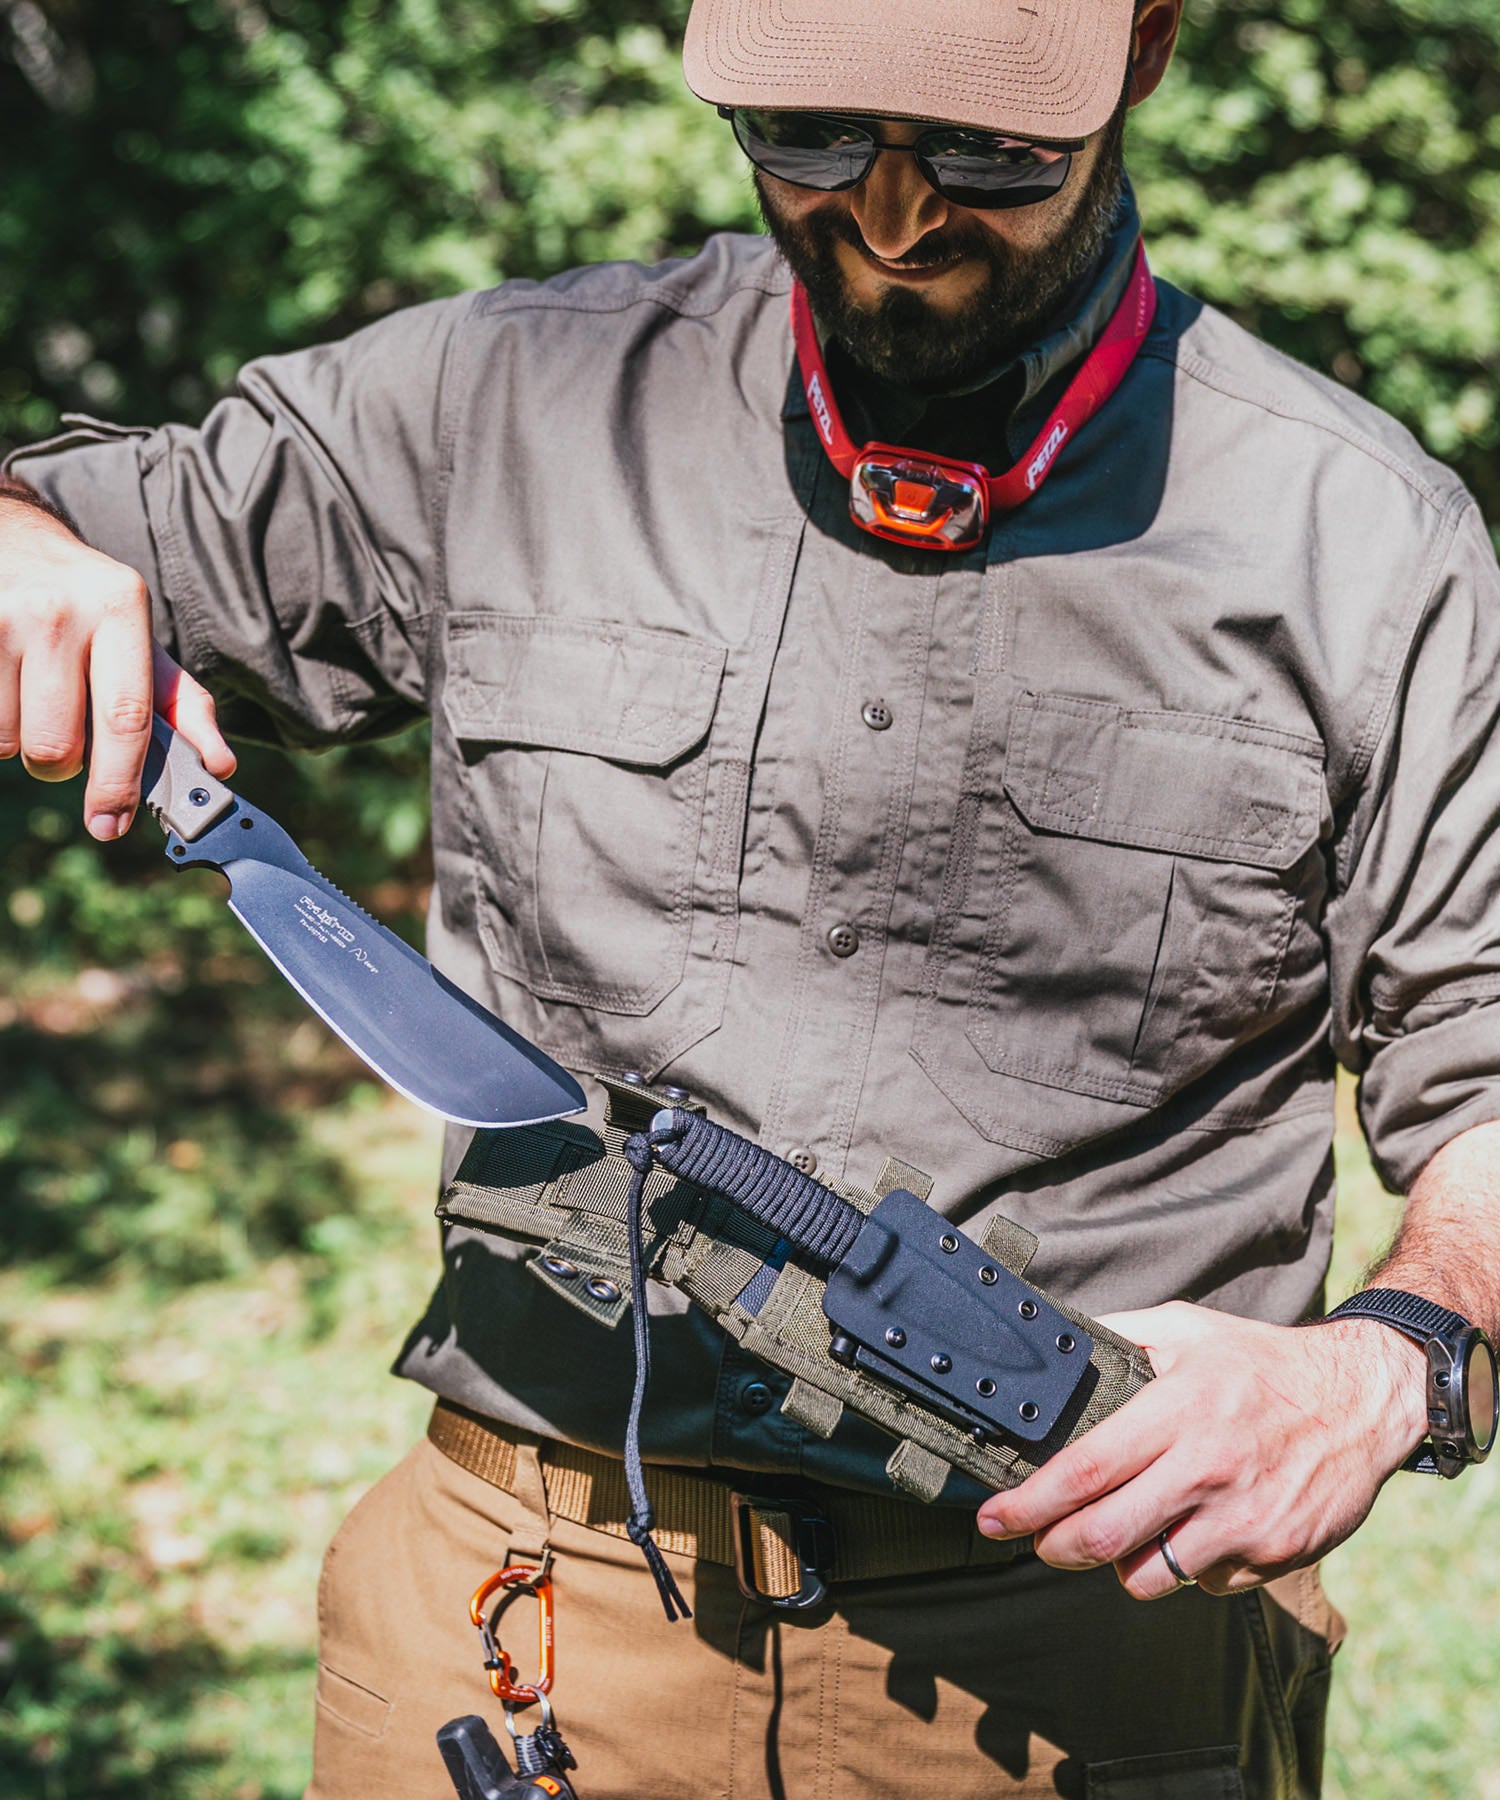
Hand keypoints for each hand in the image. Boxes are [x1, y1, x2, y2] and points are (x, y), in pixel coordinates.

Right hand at [0, 490, 233, 838]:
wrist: (17, 540)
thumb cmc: (92, 609)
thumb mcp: (143, 643)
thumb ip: (185, 707)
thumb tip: (221, 766)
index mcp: (121, 611)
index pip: (125, 717)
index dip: (119, 783)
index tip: (111, 825)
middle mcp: (61, 612)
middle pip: (56, 744)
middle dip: (62, 766)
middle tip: (66, 742)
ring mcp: (3, 619)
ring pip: (8, 740)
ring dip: (21, 741)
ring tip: (33, 698)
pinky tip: (7, 685)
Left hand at [976, 1301, 1428, 1598]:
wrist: (1361, 1397)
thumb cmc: (1263, 1362)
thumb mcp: (1186, 1328)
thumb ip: (1121, 1334)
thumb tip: (1058, 1339)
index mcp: (1177, 1412)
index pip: (1085, 1471)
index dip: (1030, 1503)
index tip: (993, 1517)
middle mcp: (1205, 1470)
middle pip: (1104, 1536)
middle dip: (1056, 1548)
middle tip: (1040, 1541)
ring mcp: (1242, 1518)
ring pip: (1149, 1574)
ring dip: (1120, 1564)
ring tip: (1121, 1534)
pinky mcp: (1274, 1552)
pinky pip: (1204, 1582)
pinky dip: (1185, 1567)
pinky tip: (1191, 1532)